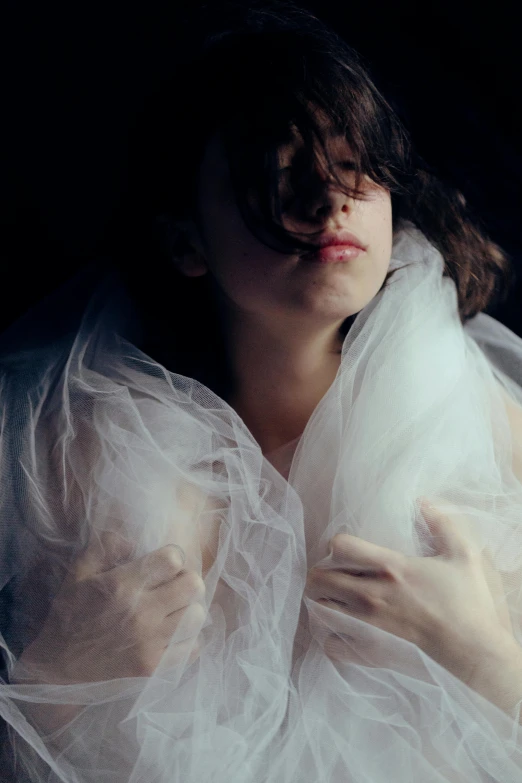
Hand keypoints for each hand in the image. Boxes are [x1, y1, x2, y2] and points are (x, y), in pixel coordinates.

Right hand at [17, 531, 205, 683]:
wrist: (57, 664)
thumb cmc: (70, 612)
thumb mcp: (80, 571)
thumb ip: (107, 546)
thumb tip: (133, 539)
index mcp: (123, 585)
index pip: (174, 560)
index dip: (171, 558)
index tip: (162, 564)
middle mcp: (141, 613)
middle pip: (194, 585)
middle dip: (185, 580)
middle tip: (172, 586)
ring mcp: (150, 643)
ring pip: (197, 615)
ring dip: (188, 609)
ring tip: (173, 610)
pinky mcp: (153, 667)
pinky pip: (192, 647)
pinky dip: (187, 639)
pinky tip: (172, 633)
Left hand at [305, 498, 514, 685]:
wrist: (473, 649)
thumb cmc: (468, 601)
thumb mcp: (463, 554)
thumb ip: (442, 523)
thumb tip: (423, 501)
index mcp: (392, 568)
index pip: (340, 546)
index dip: (338, 544)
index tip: (347, 549)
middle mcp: (372, 594)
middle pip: (319, 578)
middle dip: (320, 571)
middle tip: (333, 572)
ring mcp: (368, 624)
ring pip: (320, 607)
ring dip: (322, 598)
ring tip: (335, 595)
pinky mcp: (369, 649)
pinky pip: (331, 642)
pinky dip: (330, 633)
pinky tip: (341, 626)